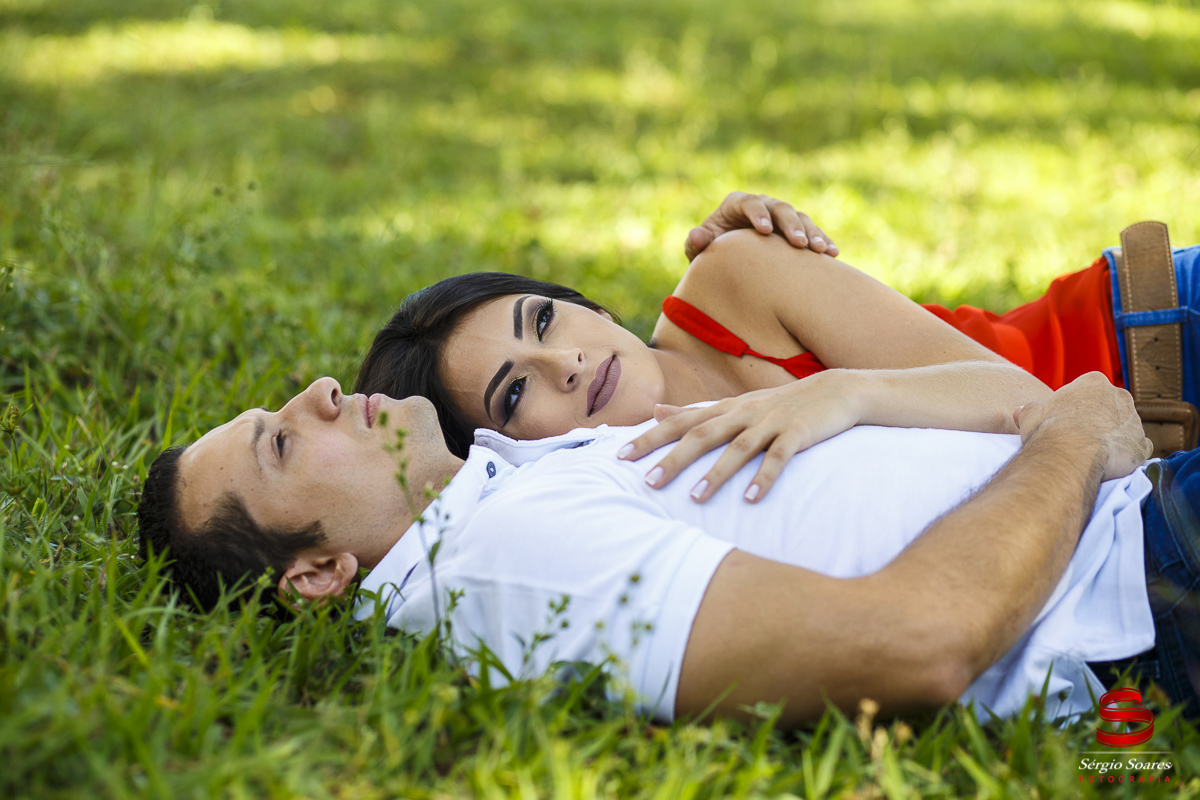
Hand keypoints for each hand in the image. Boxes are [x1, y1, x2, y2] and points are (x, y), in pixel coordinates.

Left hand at [618, 373, 860, 501]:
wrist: (836, 391)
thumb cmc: (780, 403)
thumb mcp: (735, 404)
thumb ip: (694, 410)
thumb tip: (655, 411)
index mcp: (725, 408)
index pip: (680, 423)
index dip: (650, 438)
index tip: (621, 456)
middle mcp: (743, 413)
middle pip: (702, 435)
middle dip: (674, 458)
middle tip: (648, 482)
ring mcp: (771, 422)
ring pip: (738, 448)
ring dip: (716, 473)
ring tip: (695, 499)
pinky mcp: (799, 433)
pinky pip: (779, 457)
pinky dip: (765, 477)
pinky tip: (752, 498)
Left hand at [686, 192, 838, 261]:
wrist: (728, 263)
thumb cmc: (711, 255)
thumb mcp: (698, 252)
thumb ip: (696, 244)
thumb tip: (697, 234)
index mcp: (737, 204)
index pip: (749, 203)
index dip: (758, 214)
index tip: (765, 231)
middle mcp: (762, 205)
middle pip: (780, 208)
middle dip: (791, 225)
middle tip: (799, 244)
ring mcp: (781, 217)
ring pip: (800, 218)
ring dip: (812, 233)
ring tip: (821, 251)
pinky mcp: (796, 230)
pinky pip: (813, 232)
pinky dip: (824, 241)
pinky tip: (834, 254)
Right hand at [1014, 372, 1152, 480]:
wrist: (1068, 454)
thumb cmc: (1048, 428)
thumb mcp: (1030, 413)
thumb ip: (1030, 410)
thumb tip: (1020, 413)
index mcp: (1094, 382)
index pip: (1090, 390)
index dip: (1078, 406)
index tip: (1068, 419)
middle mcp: (1120, 396)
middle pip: (1112, 406)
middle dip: (1101, 419)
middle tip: (1082, 436)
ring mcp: (1134, 421)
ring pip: (1126, 427)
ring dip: (1114, 437)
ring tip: (1095, 452)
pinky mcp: (1141, 445)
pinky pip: (1138, 448)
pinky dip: (1128, 454)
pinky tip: (1112, 461)